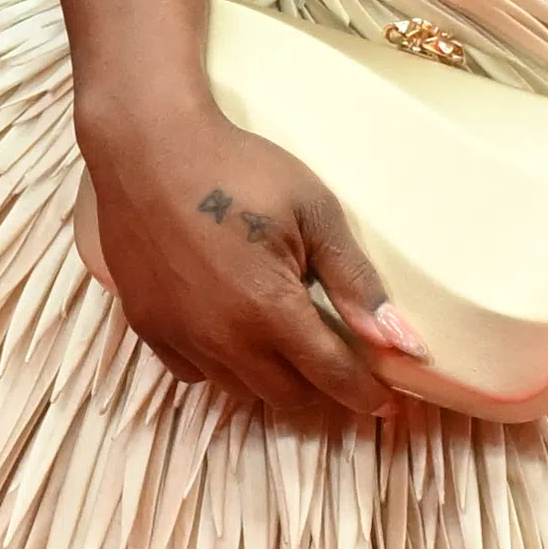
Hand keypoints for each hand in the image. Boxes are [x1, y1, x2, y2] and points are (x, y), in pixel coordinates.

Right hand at [77, 90, 424, 433]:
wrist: (147, 146)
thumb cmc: (238, 169)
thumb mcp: (314, 211)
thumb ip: (355, 281)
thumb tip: (401, 341)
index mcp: (270, 311)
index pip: (331, 375)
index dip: (364, 393)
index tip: (385, 402)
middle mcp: (223, 339)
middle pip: (286, 396)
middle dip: (320, 389)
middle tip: (337, 366)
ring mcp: (179, 336)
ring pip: (238, 390)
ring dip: (270, 379)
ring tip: (285, 348)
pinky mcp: (146, 325)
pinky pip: (193, 371)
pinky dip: (220, 365)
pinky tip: (230, 334)